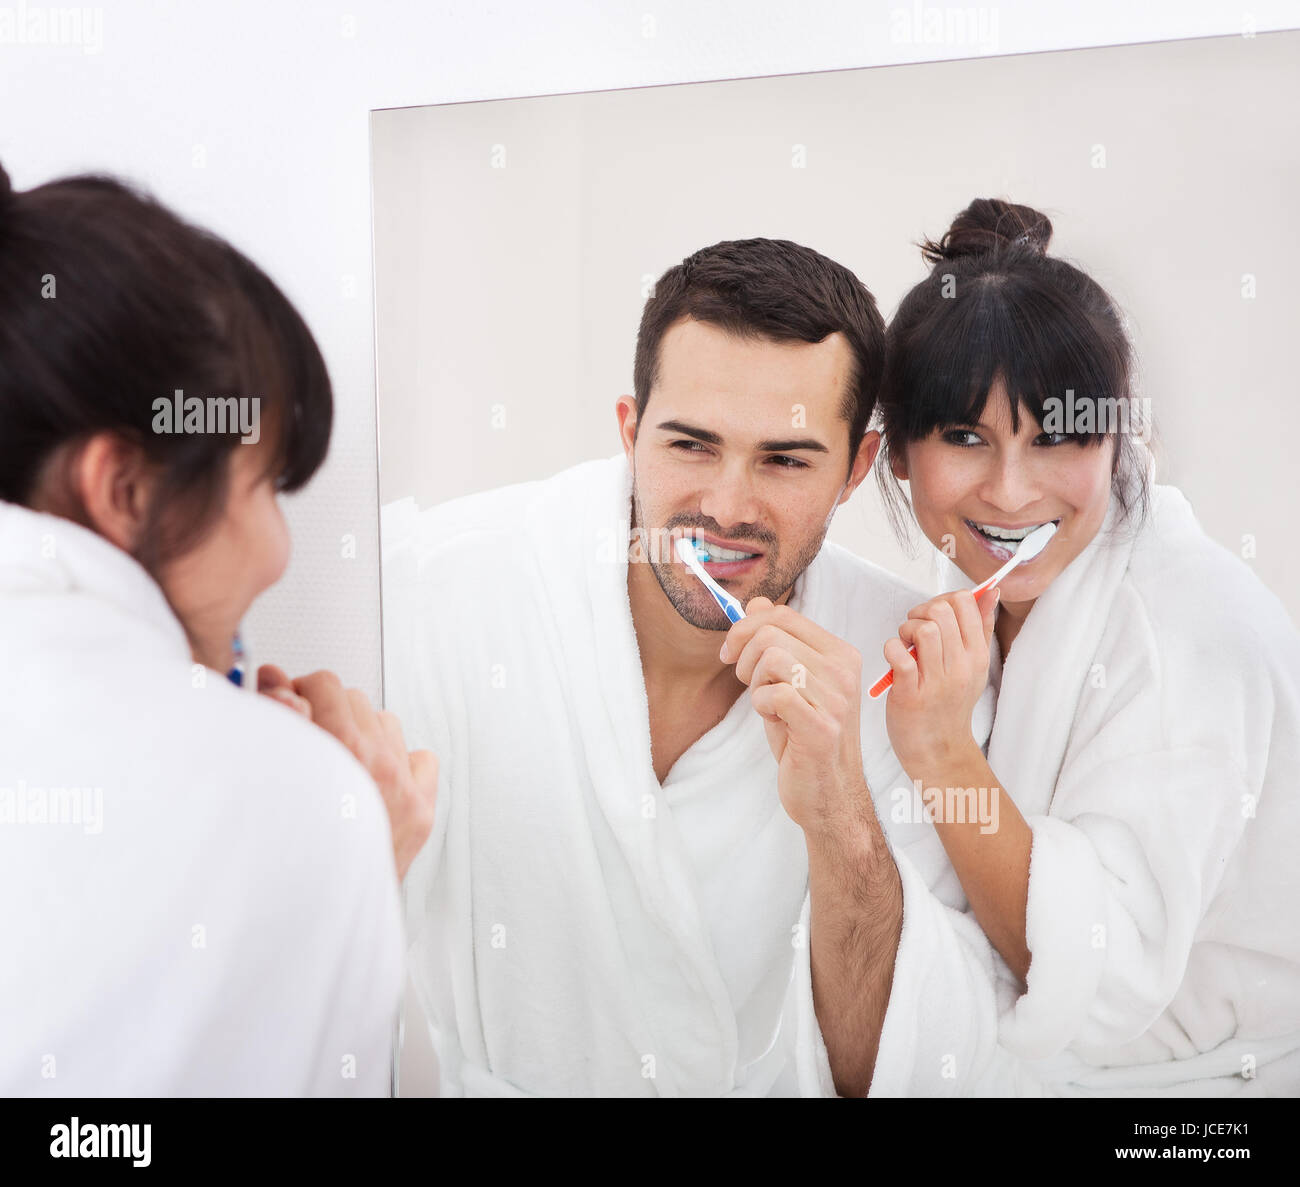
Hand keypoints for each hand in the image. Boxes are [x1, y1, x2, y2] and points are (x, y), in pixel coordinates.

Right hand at [258, 665, 437, 879]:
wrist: (308, 917)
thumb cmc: (283, 855)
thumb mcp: (266, 776)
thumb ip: (276, 721)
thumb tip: (278, 681)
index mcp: (338, 751)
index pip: (326, 685)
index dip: (301, 691)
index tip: (291, 706)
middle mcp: (377, 766)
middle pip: (356, 700)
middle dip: (329, 711)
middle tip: (309, 736)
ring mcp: (403, 790)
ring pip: (388, 724)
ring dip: (363, 732)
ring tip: (337, 760)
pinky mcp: (421, 813)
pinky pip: (422, 759)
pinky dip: (402, 761)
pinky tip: (373, 779)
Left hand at [720, 598, 870, 836]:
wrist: (827, 792)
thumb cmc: (804, 736)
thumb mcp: (788, 682)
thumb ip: (777, 642)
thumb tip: (756, 603)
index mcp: (840, 653)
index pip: (783, 615)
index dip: (745, 628)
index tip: (730, 652)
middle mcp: (844, 670)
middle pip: (771, 633)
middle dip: (745, 657)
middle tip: (748, 685)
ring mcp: (837, 698)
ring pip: (772, 658)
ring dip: (755, 684)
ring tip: (767, 706)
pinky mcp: (822, 727)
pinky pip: (774, 694)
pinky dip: (762, 706)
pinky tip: (774, 721)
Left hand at [881, 590, 996, 776]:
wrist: (938, 749)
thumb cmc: (949, 703)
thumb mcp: (973, 666)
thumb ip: (980, 627)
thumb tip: (989, 592)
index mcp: (977, 655)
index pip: (965, 602)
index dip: (943, 600)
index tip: (932, 617)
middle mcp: (961, 666)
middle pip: (942, 611)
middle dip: (921, 612)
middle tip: (914, 631)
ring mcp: (937, 681)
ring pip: (925, 630)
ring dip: (906, 630)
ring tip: (905, 645)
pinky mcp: (911, 694)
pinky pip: (900, 655)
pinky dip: (891, 650)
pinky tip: (895, 659)